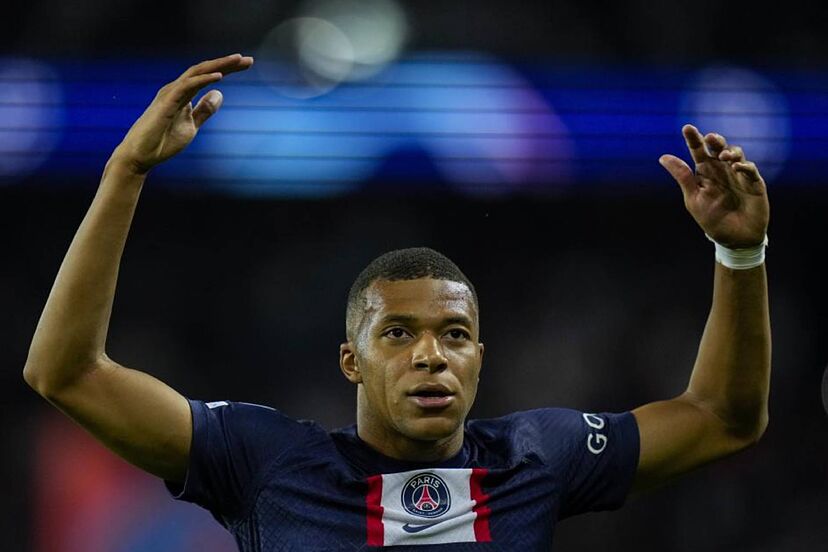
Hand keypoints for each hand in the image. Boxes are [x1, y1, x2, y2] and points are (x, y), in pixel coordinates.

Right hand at [111, 53, 253, 174]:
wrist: (141, 156)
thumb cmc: (162, 141)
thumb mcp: (192, 125)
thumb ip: (204, 110)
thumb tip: (219, 94)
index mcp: (183, 94)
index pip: (207, 75)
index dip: (227, 68)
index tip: (248, 64)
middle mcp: (177, 89)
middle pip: (204, 69)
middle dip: (226, 63)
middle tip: (248, 59)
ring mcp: (170, 94)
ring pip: (197, 73)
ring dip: (218, 66)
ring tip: (237, 60)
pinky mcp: (166, 103)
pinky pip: (187, 87)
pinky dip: (203, 80)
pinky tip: (219, 76)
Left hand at [659, 124, 768, 248]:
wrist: (734, 239)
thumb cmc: (712, 219)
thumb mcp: (693, 198)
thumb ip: (683, 177)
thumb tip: (663, 157)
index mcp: (705, 173)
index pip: (698, 152)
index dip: (693, 139)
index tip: (687, 128)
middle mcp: (722, 170)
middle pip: (718, 148)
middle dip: (715, 140)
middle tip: (710, 137)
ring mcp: (738, 176)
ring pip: (736, 154)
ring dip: (730, 151)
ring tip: (723, 156)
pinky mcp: (754, 184)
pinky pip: (751, 170)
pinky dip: (744, 166)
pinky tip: (736, 167)